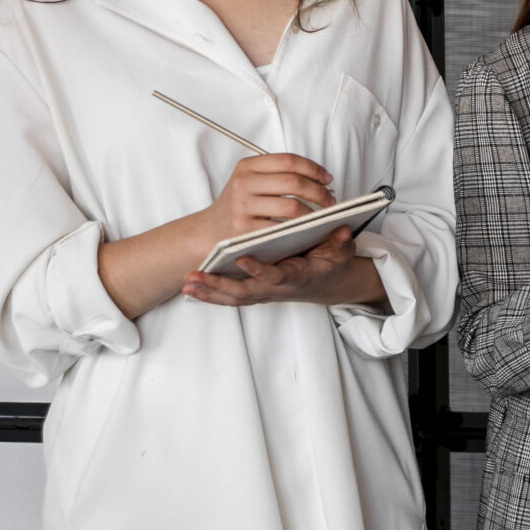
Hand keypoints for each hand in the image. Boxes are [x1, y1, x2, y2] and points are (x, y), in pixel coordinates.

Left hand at [182, 226, 381, 307]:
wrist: (324, 282)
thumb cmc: (329, 263)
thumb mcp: (340, 252)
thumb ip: (341, 243)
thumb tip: (342, 231)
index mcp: (296, 277)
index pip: (276, 276)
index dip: (259, 270)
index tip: (242, 258)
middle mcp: (276, 288)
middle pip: (244, 293)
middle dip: (218, 287)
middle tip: (195, 277)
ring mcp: (263, 293)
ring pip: (233, 298)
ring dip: (209, 292)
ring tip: (187, 282)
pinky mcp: (254, 293)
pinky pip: (229, 298)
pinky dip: (209, 295)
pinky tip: (190, 287)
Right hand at [200, 153, 333, 243]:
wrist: (212, 229)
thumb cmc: (241, 204)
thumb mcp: (252, 180)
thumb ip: (279, 173)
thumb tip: (321, 176)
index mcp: (247, 166)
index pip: (289, 160)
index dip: (313, 168)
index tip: (327, 178)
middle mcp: (243, 183)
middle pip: (293, 182)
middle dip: (319, 191)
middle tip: (330, 200)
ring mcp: (243, 206)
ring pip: (291, 206)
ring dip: (314, 212)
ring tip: (321, 215)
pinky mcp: (245, 228)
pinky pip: (282, 227)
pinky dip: (300, 228)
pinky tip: (307, 228)